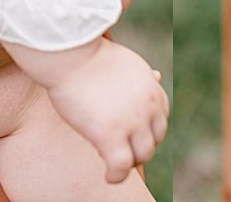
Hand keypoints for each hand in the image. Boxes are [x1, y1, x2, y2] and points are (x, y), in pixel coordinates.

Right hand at [40, 41, 168, 183]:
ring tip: (113, 162)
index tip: (130, 130)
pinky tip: (108, 177)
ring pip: (142, 155)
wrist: (70, 53)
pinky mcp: (110, 136)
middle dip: (140, 145)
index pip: (160, 117)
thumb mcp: (126, 60)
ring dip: (130, 161)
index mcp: (151, 87)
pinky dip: (117, 176)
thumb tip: (158, 75)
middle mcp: (148, 106)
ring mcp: (131, 122)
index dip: (146, 127)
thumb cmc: (89, 54)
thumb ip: (142, 75)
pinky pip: (121, 167)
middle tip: (120, 147)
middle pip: (155, 138)